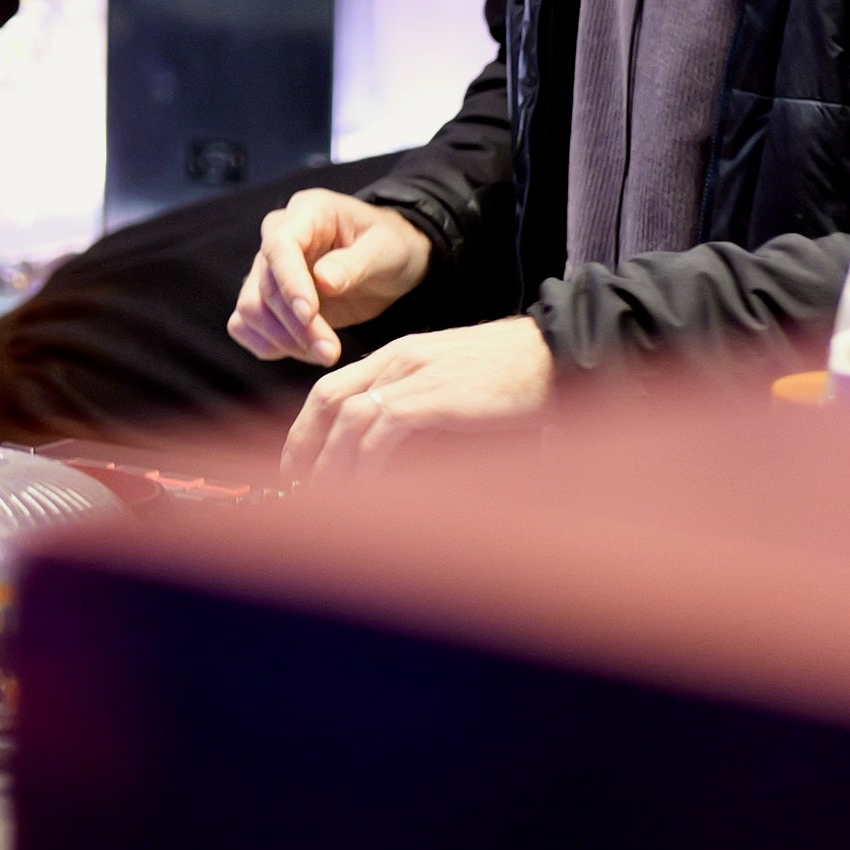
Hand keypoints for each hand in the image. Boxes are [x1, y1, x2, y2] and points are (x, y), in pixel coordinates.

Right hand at [227, 187, 434, 365]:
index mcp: (308, 212)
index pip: (280, 245)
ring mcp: (267, 268)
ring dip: (284, 339)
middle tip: (331, 352)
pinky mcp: (265, 297)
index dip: (290, 282)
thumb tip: (323, 281)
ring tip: (325, 354)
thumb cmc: (390, 246)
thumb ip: (354, 263)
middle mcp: (277, 236)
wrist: (389, 262)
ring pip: (251, 309)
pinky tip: (303, 351)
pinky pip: (247, 324)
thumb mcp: (385, 249)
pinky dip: (270, 344)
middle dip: (297, 325)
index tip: (310, 314)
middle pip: (266, 285)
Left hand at [285, 319, 553, 477]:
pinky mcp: (436, 396)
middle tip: (293, 485)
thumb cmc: (512, 379)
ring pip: (349, 417)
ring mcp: (416, 374)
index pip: (332, 386)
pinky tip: (364, 488)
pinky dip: (367, 462)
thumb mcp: (452, 391)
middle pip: (327, 398)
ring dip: (331, 461)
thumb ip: (417, 417)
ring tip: (323, 496)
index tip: (295, 463)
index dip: (306, 426)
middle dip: (303, 444)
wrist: (556, 353)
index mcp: (399, 354)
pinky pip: (384, 431)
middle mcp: (399, 359)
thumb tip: (386, 462)